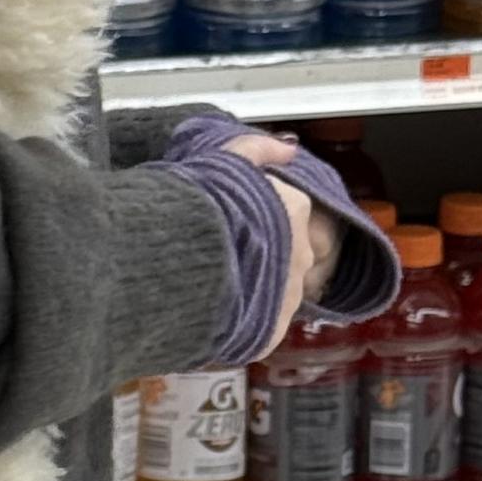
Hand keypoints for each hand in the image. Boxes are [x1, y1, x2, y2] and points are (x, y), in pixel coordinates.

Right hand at [224, 132, 337, 353]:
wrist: (180, 261)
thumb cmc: (202, 207)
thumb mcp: (226, 160)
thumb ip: (258, 149)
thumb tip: (290, 148)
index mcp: (294, 209)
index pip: (288, 219)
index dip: (261, 226)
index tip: (234, 231)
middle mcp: (301, 252)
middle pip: (284, 258)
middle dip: (260, 262)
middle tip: (222, 264)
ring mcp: (289, 296)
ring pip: (274, 296)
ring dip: (252, 296)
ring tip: (215, 295)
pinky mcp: (270, 331)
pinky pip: (260, 329)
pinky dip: (243, 327)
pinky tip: (218, 319)